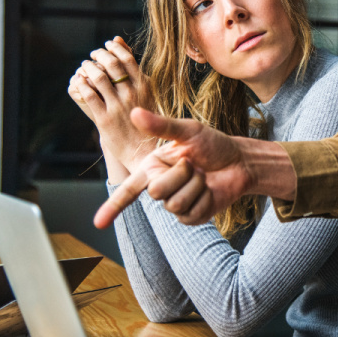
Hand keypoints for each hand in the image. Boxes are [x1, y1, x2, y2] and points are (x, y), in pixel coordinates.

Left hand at [67, 36, 153, 173]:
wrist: (143, 151)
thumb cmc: (146, 120)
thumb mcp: (146, 93)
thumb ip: (134, 70)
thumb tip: (119, 42)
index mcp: (145, 87)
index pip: (127, 58)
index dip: (114, 48)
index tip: (107, 45)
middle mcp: (132, 95)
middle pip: (112, 64)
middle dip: (99, 54)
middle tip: (93, 54)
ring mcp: (118, 107)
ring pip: (99, 78)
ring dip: (88, 67)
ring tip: (85, 66)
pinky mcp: (104, 119)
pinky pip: (89, 96)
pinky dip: (81, 84)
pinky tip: (79, 81)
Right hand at [93, 108, 297, 228]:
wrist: (239, 161)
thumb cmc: (213, 144)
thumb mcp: (188, 131)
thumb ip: (161, 125)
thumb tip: (134, 112)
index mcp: (153, 167)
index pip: (128, 190)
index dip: (112, 207)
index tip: (97, 223)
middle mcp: (160, 186)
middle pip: (156, 191)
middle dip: (180, 174)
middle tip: (194, 164)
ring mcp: (176, 203)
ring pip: (174, 203)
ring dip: (195, 186)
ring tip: (203, 176)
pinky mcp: (192, 216)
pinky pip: (190, 213)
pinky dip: (204, 198)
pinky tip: (209, 190)